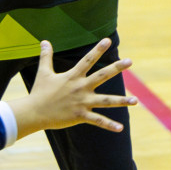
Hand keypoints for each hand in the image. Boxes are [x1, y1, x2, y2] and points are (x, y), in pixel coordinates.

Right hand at [9, 39, 136, 135]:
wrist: (34, 112)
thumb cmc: (39, 92)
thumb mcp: (43, 72)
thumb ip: (46, 56)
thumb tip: (44, 41)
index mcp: (73, 76)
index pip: (88, 60)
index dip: (97, 50)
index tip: (108, 40)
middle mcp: (80, 88)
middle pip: (102, 76)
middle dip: (116, 68)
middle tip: (130, 61)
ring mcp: (82, 102)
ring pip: (106, 101)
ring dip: (122, 101)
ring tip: (136, 100)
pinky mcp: (81, 116)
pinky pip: (98, 120)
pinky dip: (109, 125)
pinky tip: (120, 128)